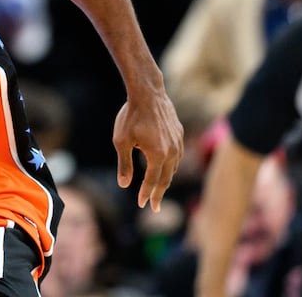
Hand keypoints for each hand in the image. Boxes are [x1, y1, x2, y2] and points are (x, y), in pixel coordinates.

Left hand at [112, 90, 183, 210]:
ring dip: (166, 179)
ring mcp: (178, 142)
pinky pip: (177, 155)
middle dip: (159, 193)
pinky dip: (171, 165)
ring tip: (158, 189)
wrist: (148, 94)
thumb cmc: (130, 117)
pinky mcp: (179, 134)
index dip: (146, 194)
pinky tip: (165, 167)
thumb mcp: (121, 141)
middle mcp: (172, 151)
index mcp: (158, 155)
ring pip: (174, 167)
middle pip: (166, 178)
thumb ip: (125, 164)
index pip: (153, 181)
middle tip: (154, 207)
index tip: (142, 205)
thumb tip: (124, 185)